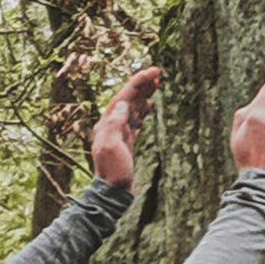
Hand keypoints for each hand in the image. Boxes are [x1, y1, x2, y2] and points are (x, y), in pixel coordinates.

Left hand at [89, 63, 162, 186]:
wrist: (113, 192)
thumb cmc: (113, 171)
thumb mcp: (111, 147)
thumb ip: (115, 124)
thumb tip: (124, 104)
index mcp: (107, 123)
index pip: (124, 96)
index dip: (138, 82)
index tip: (152, 72)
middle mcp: (111, 124)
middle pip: (129, 98)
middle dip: (142, 84)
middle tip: (157, 72)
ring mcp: (119, 132)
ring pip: (133, 107)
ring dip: (144, 94)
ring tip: (156, 84)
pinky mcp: (126, 140)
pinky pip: (135, 119)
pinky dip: (143, 110)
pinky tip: (150, 106)